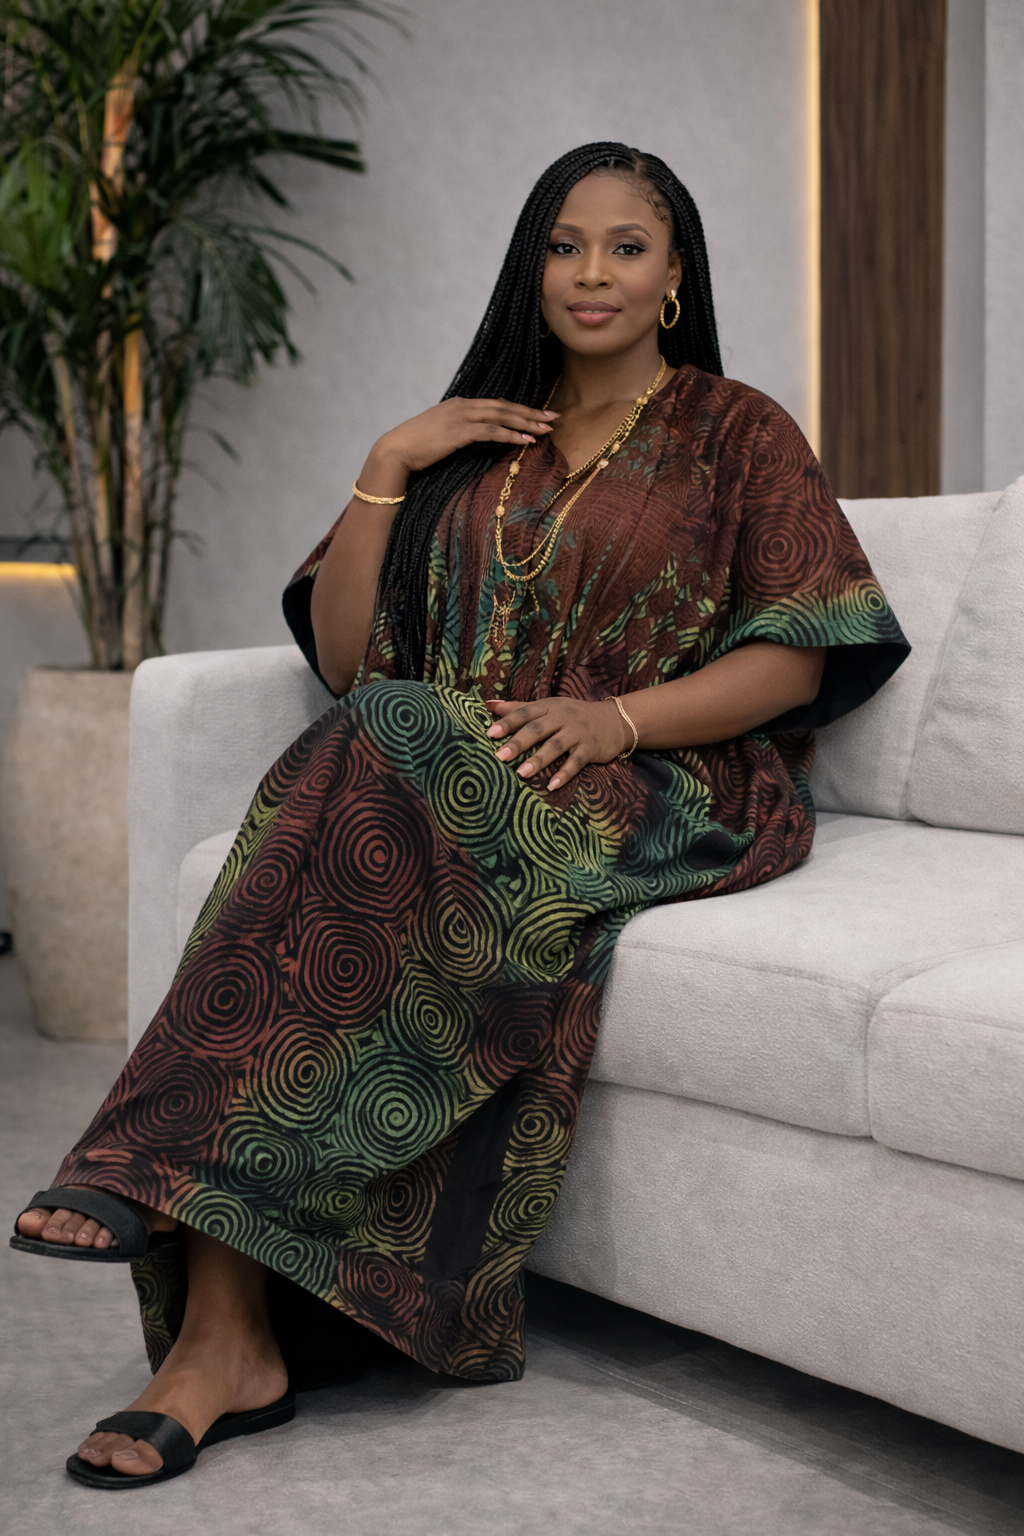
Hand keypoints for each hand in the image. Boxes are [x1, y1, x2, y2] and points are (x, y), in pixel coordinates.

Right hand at [367, 397, 559, 481]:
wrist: (396, 450)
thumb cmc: (416, 447)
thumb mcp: (440, 435)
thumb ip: (458, 432)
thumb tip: (473, 438)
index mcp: (460, 404)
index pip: (495, 405)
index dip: (518, 409)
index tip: (538, 414)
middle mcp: (463, 406)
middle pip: (503, 406)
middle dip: (530, 412)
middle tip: (553, 417)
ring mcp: (461, 417)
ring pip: (501, 416)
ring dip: (525, 423)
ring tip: (545, 430)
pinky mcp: (459, 431)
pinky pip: (491, 431)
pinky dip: (510, 434)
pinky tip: (525, 440)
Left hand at [484, 696, 630, 789]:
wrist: (614, 720)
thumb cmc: (573, 715)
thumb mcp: (549, 707)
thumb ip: (519, 708)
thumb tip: (487, 705)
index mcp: (549, 706)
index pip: (525, 713)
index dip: (507, 722)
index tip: (490, 734)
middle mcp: (563, 717)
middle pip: (538, 729)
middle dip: (519, 742)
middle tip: (500, 756)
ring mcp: (577, 733)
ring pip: (555, 746)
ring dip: (538, 760)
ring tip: (521, 773)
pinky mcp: (590, 748)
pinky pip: (576, 762)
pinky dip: (564, 774)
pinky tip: (551, 785)